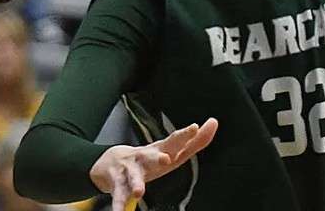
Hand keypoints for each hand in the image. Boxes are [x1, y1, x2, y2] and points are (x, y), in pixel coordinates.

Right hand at [90, 119, 219, 210]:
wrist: (110, 160)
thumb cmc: (149, 157)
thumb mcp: (170, 149)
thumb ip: (195, 141)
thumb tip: (214, 122)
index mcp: (160, 150)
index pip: (174, 141)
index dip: (184, 135)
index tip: (195, 128)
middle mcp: (144, 158)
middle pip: (151, 156)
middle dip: (158, 158)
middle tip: (165, 159)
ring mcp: (129, 170)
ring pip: (133, 176)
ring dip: (136, 183)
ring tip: (139, 192)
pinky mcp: (117, 184)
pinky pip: (119, 195)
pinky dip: (118, 204)